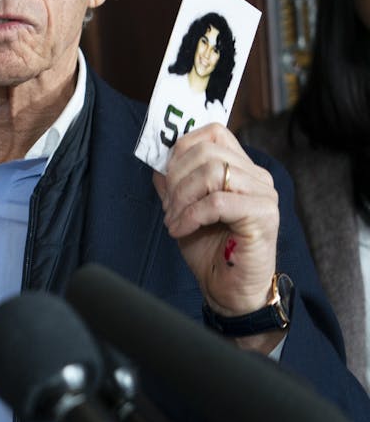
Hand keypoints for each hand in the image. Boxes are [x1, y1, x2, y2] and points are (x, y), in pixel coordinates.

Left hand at [152, 123, 282, 351]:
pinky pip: (218, 202)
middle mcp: (256, 176)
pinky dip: (191, 215)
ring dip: (182, 197)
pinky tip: (181, 229)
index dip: (182, 149)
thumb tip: (156, 162)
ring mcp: (264, 194)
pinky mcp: (264, 216)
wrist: (229, 289)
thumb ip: (173, 184)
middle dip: (176, 178)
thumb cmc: (210, 249)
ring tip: (175, 220)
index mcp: (241, 168)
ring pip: (213, 173)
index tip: (167, 176)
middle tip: (169, 207)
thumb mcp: (182, 209)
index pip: (213, 132)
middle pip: (207, 151)